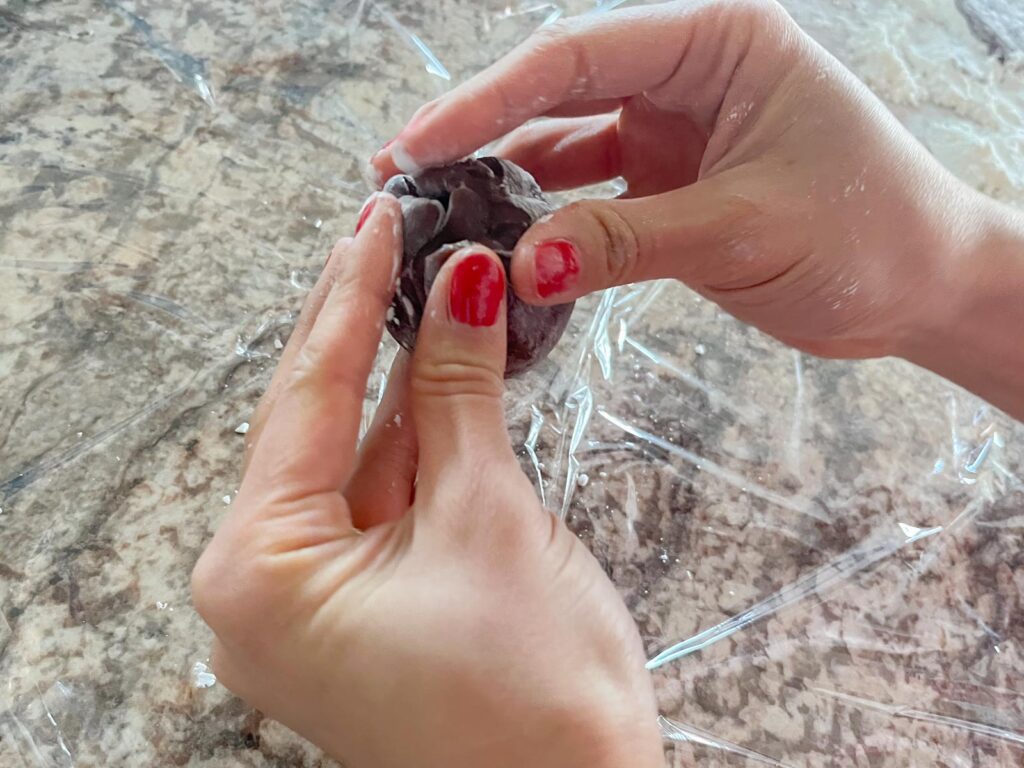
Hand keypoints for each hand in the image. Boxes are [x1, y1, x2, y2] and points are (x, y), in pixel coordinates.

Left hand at [191, 195, 663, 767]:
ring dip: (398, 376)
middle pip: (316, 423)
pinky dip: (416, 434)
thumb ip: (457, 390)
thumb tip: (460, 285)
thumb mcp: (486, 513)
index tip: (377, 221)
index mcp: (259, 574)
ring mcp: (311, 599)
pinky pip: (380, 496)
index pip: (304, 399)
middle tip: (392, 234)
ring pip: (355, 454)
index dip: (349, 299)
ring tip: (427, 280)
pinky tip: (442, 366)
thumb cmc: (531, 698)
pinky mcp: (359, 603)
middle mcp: (263, 588)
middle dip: (362, 327)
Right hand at [369, 0, 997, 361]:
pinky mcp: (668, 182)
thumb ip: (622, 243)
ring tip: (438, 215)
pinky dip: (547, 221)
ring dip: (504, 179)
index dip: (487, 99)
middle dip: (477, 133)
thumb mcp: (740, 230)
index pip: (577, 56)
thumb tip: (515, 267)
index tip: (419, 143)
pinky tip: (504, 245)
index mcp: (718, 42)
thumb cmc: (869, 234)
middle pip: (556, 90)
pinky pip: (589, 193)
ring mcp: (674, 129)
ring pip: (565, 143)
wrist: (922, 287)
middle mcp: (688, 74)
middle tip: (400, 174)